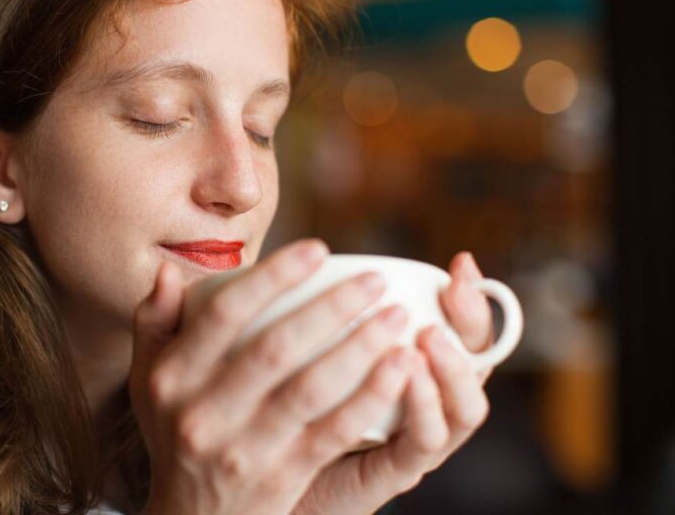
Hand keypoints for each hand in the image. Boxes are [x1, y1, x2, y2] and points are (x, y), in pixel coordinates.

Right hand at [129, 239, 418, 514]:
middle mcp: (203, 413)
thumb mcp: (147, 381)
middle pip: (275, 348)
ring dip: (360, 349)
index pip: (224, 314)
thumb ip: (153, 322)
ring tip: (396, 316)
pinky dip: (370, 398)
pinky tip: (401, 368)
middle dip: (330, 308)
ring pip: (311, 389)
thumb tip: (170, 269)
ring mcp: (244, 450)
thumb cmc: (175, 433)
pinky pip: (333, 432)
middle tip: (374, 281)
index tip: (318, 250)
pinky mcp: (282, 478)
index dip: (273, 277)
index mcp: (171, 378)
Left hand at [290, 251, 494, 514]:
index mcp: (410, 371)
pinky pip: (424, 441)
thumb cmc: (279, 409)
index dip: (469, 299)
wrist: (261, 483)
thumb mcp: (300, 353)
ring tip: (428, 335)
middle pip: (476, 365)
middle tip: (451, 291)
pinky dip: (424, 407)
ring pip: (465, 408)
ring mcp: (415, 441)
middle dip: (471, 324)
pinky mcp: (396, 473)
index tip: (460, 263)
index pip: (462, 332)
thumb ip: (316, 315)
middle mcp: (424, 405)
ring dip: (453, 367)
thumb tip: (310, 254)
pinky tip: (406, 372)